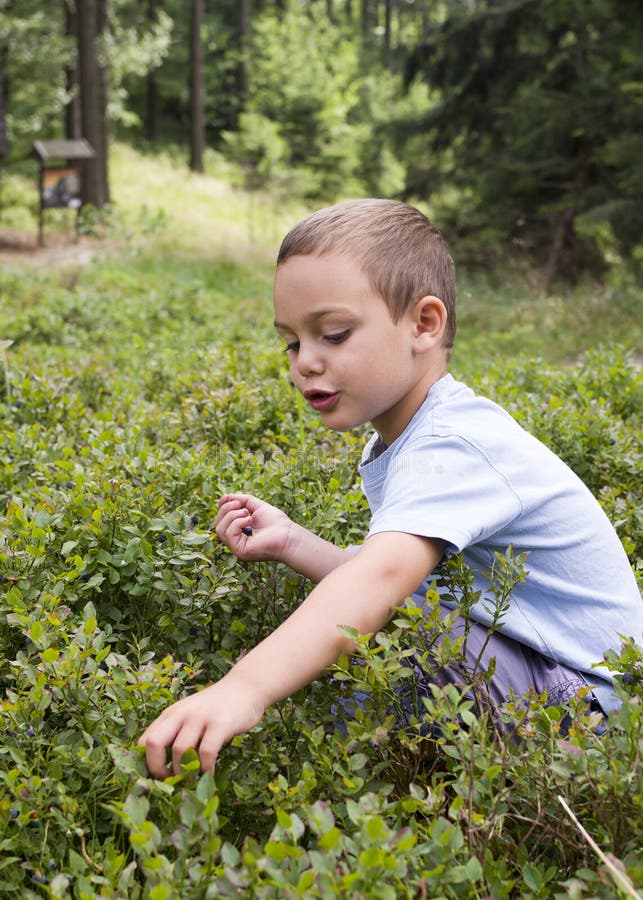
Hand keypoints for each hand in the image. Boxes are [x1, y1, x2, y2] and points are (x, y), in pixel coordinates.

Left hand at [138, 677, 264, 776]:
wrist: (245, 687)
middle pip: (154, 743)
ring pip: (181, 750)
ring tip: (192, 781)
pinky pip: (207, 752)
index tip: (157, 777)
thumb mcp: (191, 714)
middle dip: (157, 768)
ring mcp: (200, 718)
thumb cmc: (216, 707)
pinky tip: (209, 774)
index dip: (146, 763)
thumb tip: (163, 766)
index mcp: (171, 714)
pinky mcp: (220, 724)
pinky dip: (206, 769)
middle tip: (170, 781)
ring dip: (184, 772)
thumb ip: (177, 732)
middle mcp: (181, 714)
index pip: (145, 740)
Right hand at [215, 493, 293, 562]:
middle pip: (218, 524)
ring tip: (247, 513)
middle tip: (243, 506)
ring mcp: (237, 548)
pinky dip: (237, 523)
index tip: (232, 499)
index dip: (223, 508)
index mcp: (239, 533)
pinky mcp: (240, 551)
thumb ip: (242, 500)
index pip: (221, 521)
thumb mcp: (257, 507)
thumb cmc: (277, 523)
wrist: (289, 536)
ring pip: (220, 529)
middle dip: (227, 510)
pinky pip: (229, 534)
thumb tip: (223, 497)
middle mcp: (236, 542)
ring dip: (232, 516)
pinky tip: (250, 520)